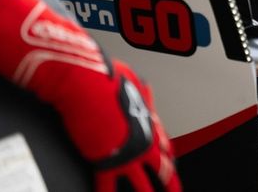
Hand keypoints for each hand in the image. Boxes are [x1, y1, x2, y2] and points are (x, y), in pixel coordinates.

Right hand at [87, 62, 179, 191]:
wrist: (86, 84)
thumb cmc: (107, 76)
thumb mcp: (132, 79)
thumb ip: (139, 90)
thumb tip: (142, 88)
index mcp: (150, 122)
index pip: (164, 145)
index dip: (168, 157)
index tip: (171, 164)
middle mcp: (143, 140)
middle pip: (163, 168)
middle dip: (170, 182)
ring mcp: (126, 154)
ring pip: (142, 186)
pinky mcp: (104, 162)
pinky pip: (107, 188)